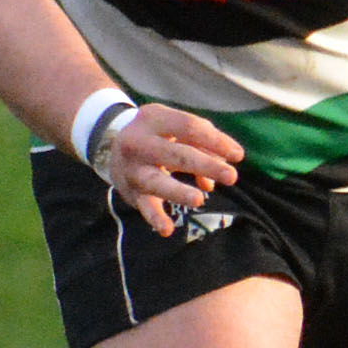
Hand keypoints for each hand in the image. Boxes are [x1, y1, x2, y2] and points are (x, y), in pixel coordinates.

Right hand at [99, 102, 244, 237]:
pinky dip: (154, 218)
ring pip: (156, 181)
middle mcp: (138, 142)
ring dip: (178, 192)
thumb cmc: (159, 134)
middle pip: (177, 154)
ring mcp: (132, 168)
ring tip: (199, 200)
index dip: (216, 141)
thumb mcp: (175, 126)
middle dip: (206, 165)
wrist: (110, 142)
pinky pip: (143, 205)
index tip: (238, 155)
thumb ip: (204, 141)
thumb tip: (228, 163)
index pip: (189, 127)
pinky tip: (166, 229)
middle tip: (232, 176)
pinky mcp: (130, 190)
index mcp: (153, 118)